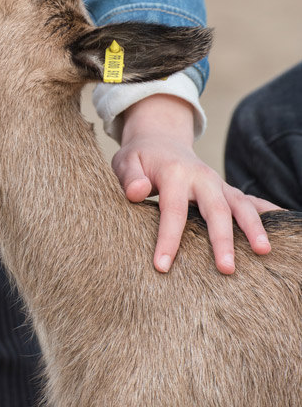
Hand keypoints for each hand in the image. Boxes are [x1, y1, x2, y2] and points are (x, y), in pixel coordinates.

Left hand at [113, 94, 278, 274]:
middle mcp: (202, 177)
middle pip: (215, 209)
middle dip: (222, 239)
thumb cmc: (139, 157)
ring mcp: (218, 183)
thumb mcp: (125, 162)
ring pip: (240, 205)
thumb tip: (138, 192)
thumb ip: (130, 177)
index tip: (162, 266)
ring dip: (253, 227)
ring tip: (263, 251)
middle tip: (227, 269)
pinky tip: (283, 227)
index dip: (168, 239)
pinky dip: (267, 212)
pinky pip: (250, 201)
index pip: (173, 210)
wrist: (160, 139)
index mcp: (175, 173)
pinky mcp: (226, 190)